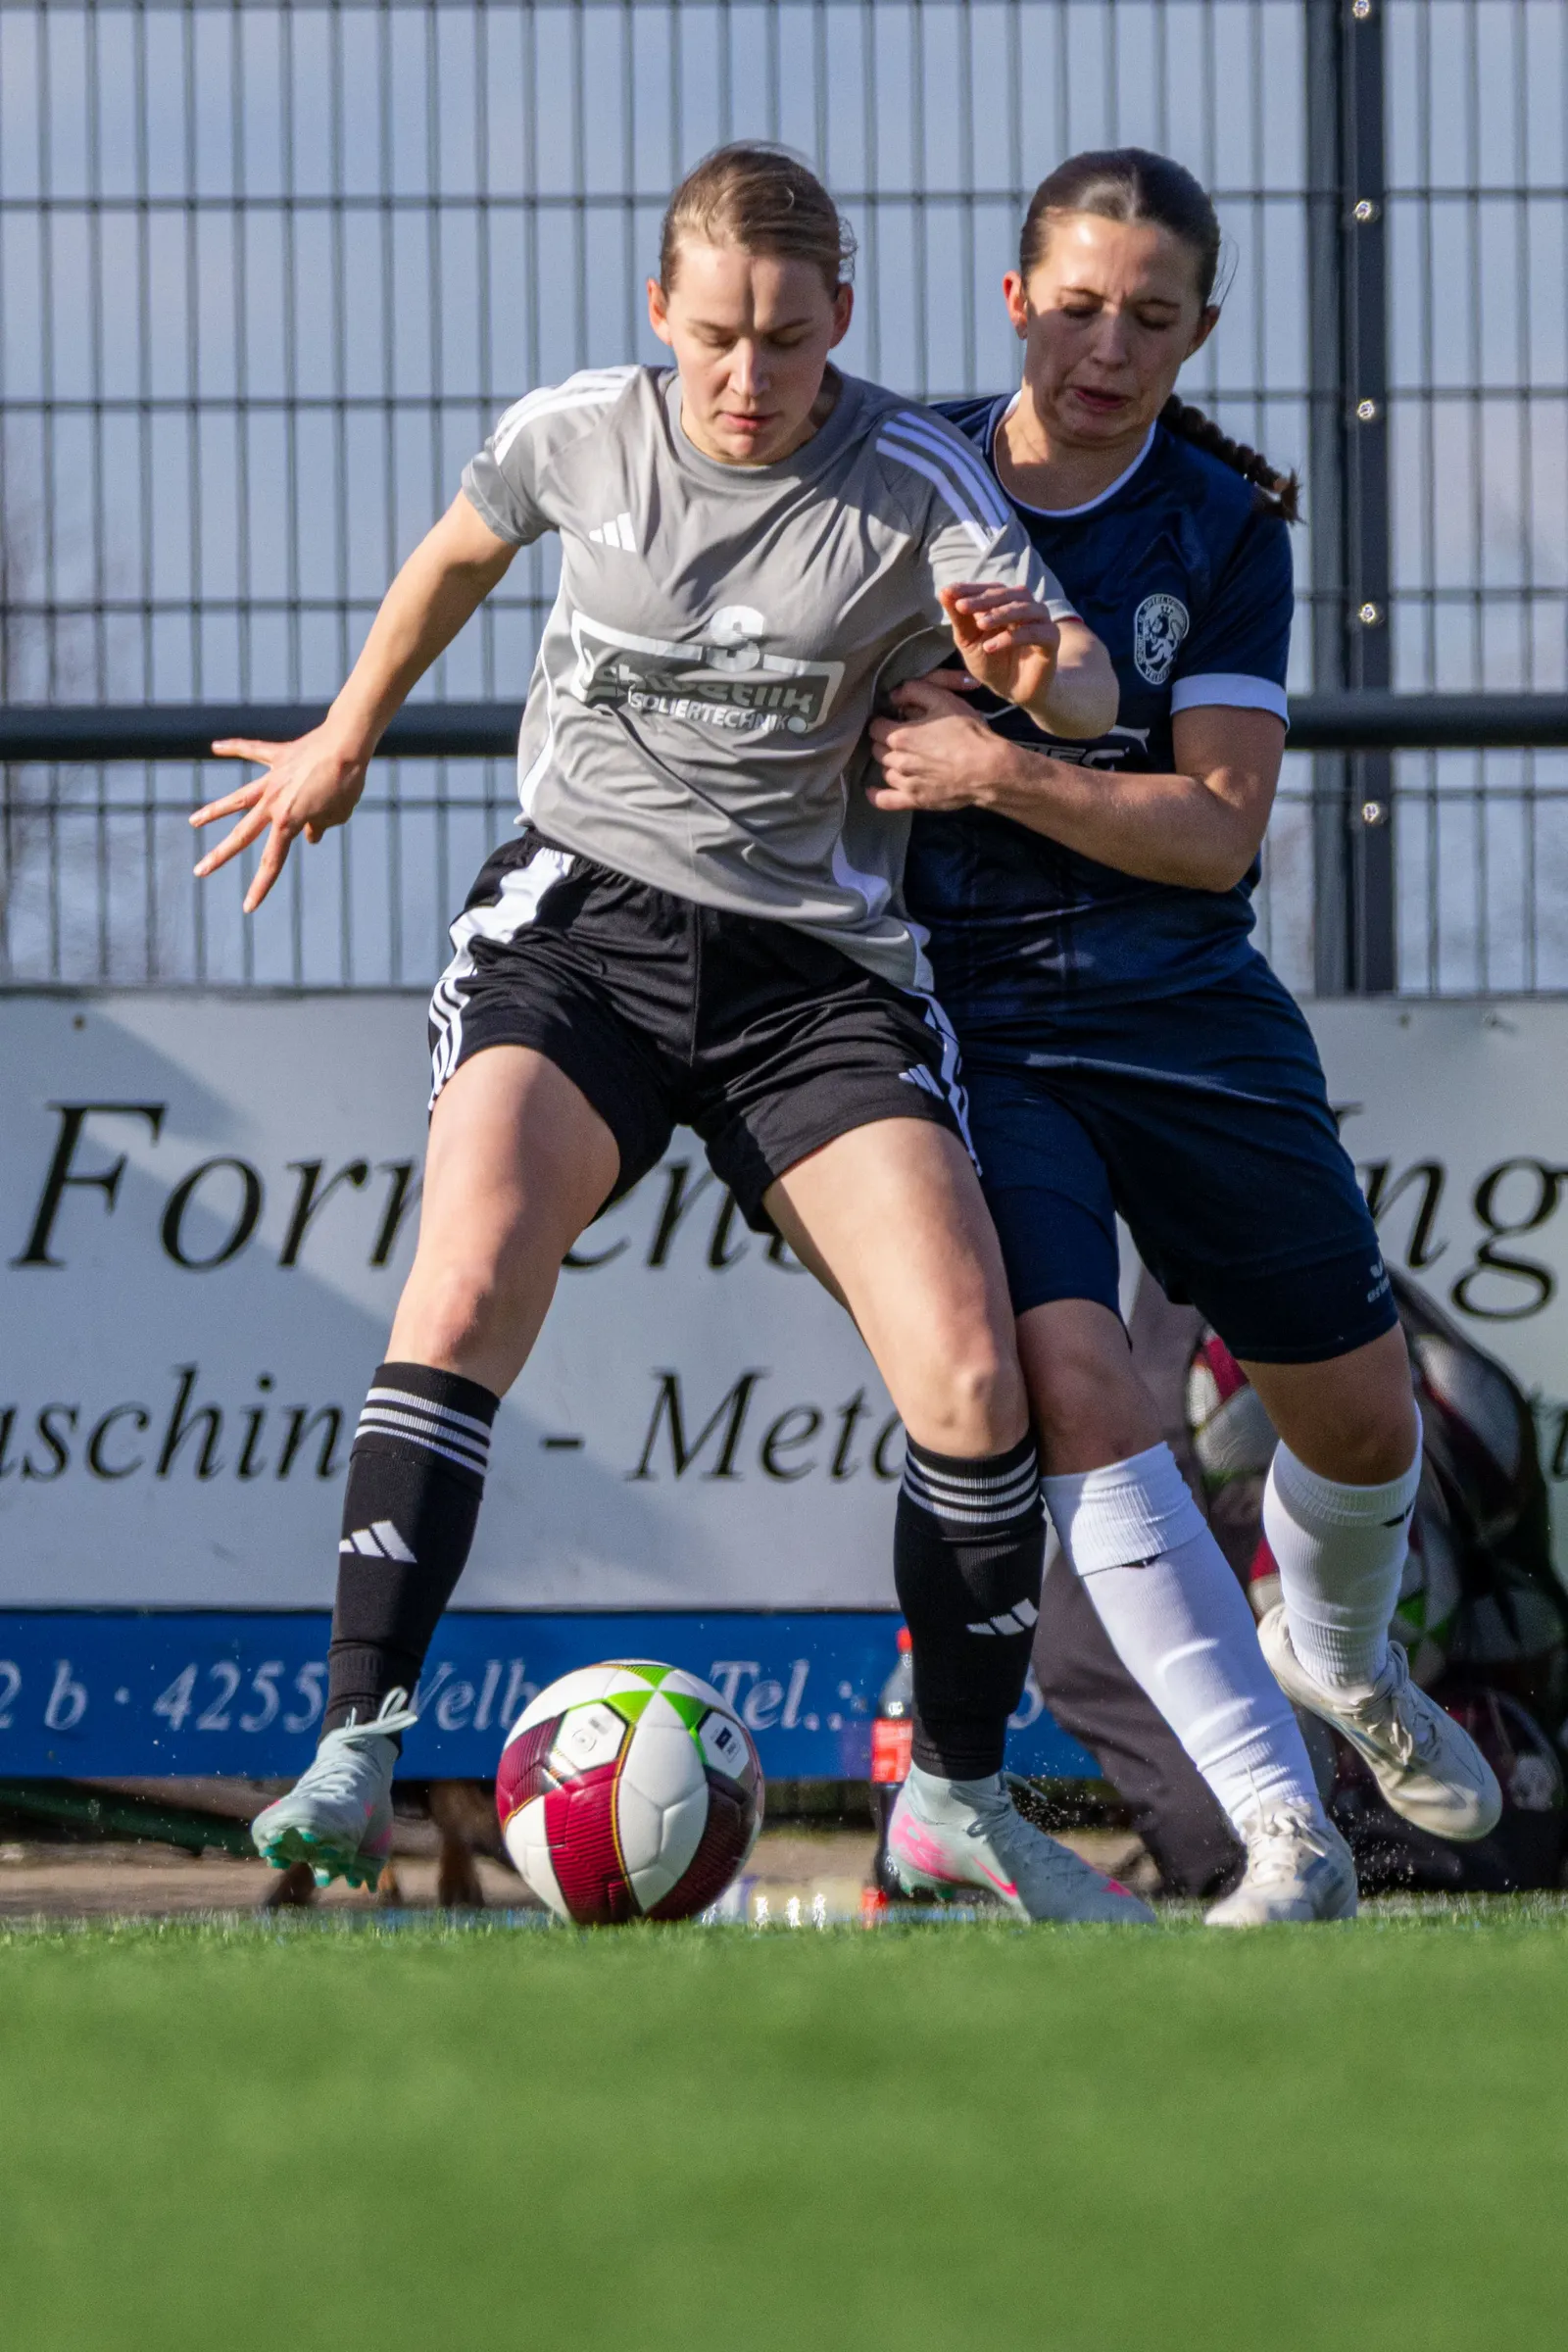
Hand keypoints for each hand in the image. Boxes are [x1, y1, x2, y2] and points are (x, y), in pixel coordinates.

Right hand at [191, 728, 369, 911]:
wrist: (347, 744)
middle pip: (242, 835)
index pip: (272, 862)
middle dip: (220, 856)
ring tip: (193, 822)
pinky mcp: (278, 756)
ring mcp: (272, 779)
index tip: (247, 907)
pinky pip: (251, 751)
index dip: (260, 886)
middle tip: (199, 871)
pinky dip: (233, 748)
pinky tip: (214, 747)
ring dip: (214, 811)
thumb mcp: (338, 814)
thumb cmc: (347, 782)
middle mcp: (274, 803)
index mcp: (289, 821)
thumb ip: (320, 827)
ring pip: (237, 799)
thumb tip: (310, 836)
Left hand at [866, 674, 1008, 811]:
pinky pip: (884, 800)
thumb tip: (894, 695)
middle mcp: (897, 760)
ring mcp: (904, 783)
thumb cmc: (967, 732)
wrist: (987, 769)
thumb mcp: (943, 700)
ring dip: (889, 763)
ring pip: (884, 771)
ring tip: (904, 758)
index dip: (885, 720)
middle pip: (878, 749)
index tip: (896, 719)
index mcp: (899, 735)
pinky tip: (871, 789)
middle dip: (886, 741)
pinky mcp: (914, 801)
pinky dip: (875, 795)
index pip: (876, 726)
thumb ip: (914, 691)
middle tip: (904, 737)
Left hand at [941, 581, 1058, 707]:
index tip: (949, 592)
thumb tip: (943, 591)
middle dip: (983, 599)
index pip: (989, 588)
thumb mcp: (969, 642)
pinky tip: (991, 647)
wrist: (1014, 691)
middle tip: (961, 606)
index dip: (969, 589)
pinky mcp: (1051, 639)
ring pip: (1024, 608)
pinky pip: (1035, 632)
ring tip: (980, 624)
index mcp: (1005, 603)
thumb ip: (959, 618)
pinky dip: (1013, 637)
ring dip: (1000, 614)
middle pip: (1007, 594)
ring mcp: (1040, 621)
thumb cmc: (991, 663)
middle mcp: (1025, 607)